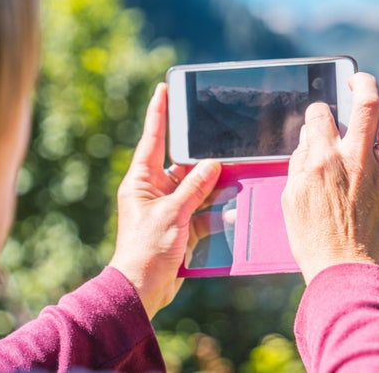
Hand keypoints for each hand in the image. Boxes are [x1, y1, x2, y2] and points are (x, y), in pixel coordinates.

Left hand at [109, 83, 221, 318]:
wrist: (143, 289)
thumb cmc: (147, 249)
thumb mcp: (173, 213)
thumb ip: (194, 186)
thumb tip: (212, 163)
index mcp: (142, 180)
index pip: (153, 138)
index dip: (159, 112)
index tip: (163, 88)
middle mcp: (154, 190)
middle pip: (183, 163)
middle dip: (203, 156)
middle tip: (221, 136)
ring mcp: (169, 207)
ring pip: (198, 187)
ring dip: (215, 185)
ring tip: (236, 173)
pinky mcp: (182, 225)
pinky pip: (204, 209)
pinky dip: (217, 210)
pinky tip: (234, 207)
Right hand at [281, 73, 378, 283]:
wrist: (343, 269)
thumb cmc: (312, 237)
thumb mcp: (290, 197)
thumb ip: (299, 163)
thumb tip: (310, 137)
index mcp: (322, 159)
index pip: (320, 114)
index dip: (318, 111)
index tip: (320, 117)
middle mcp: (354, 158)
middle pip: (367, 102)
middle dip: (363, 82)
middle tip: (359, 81)